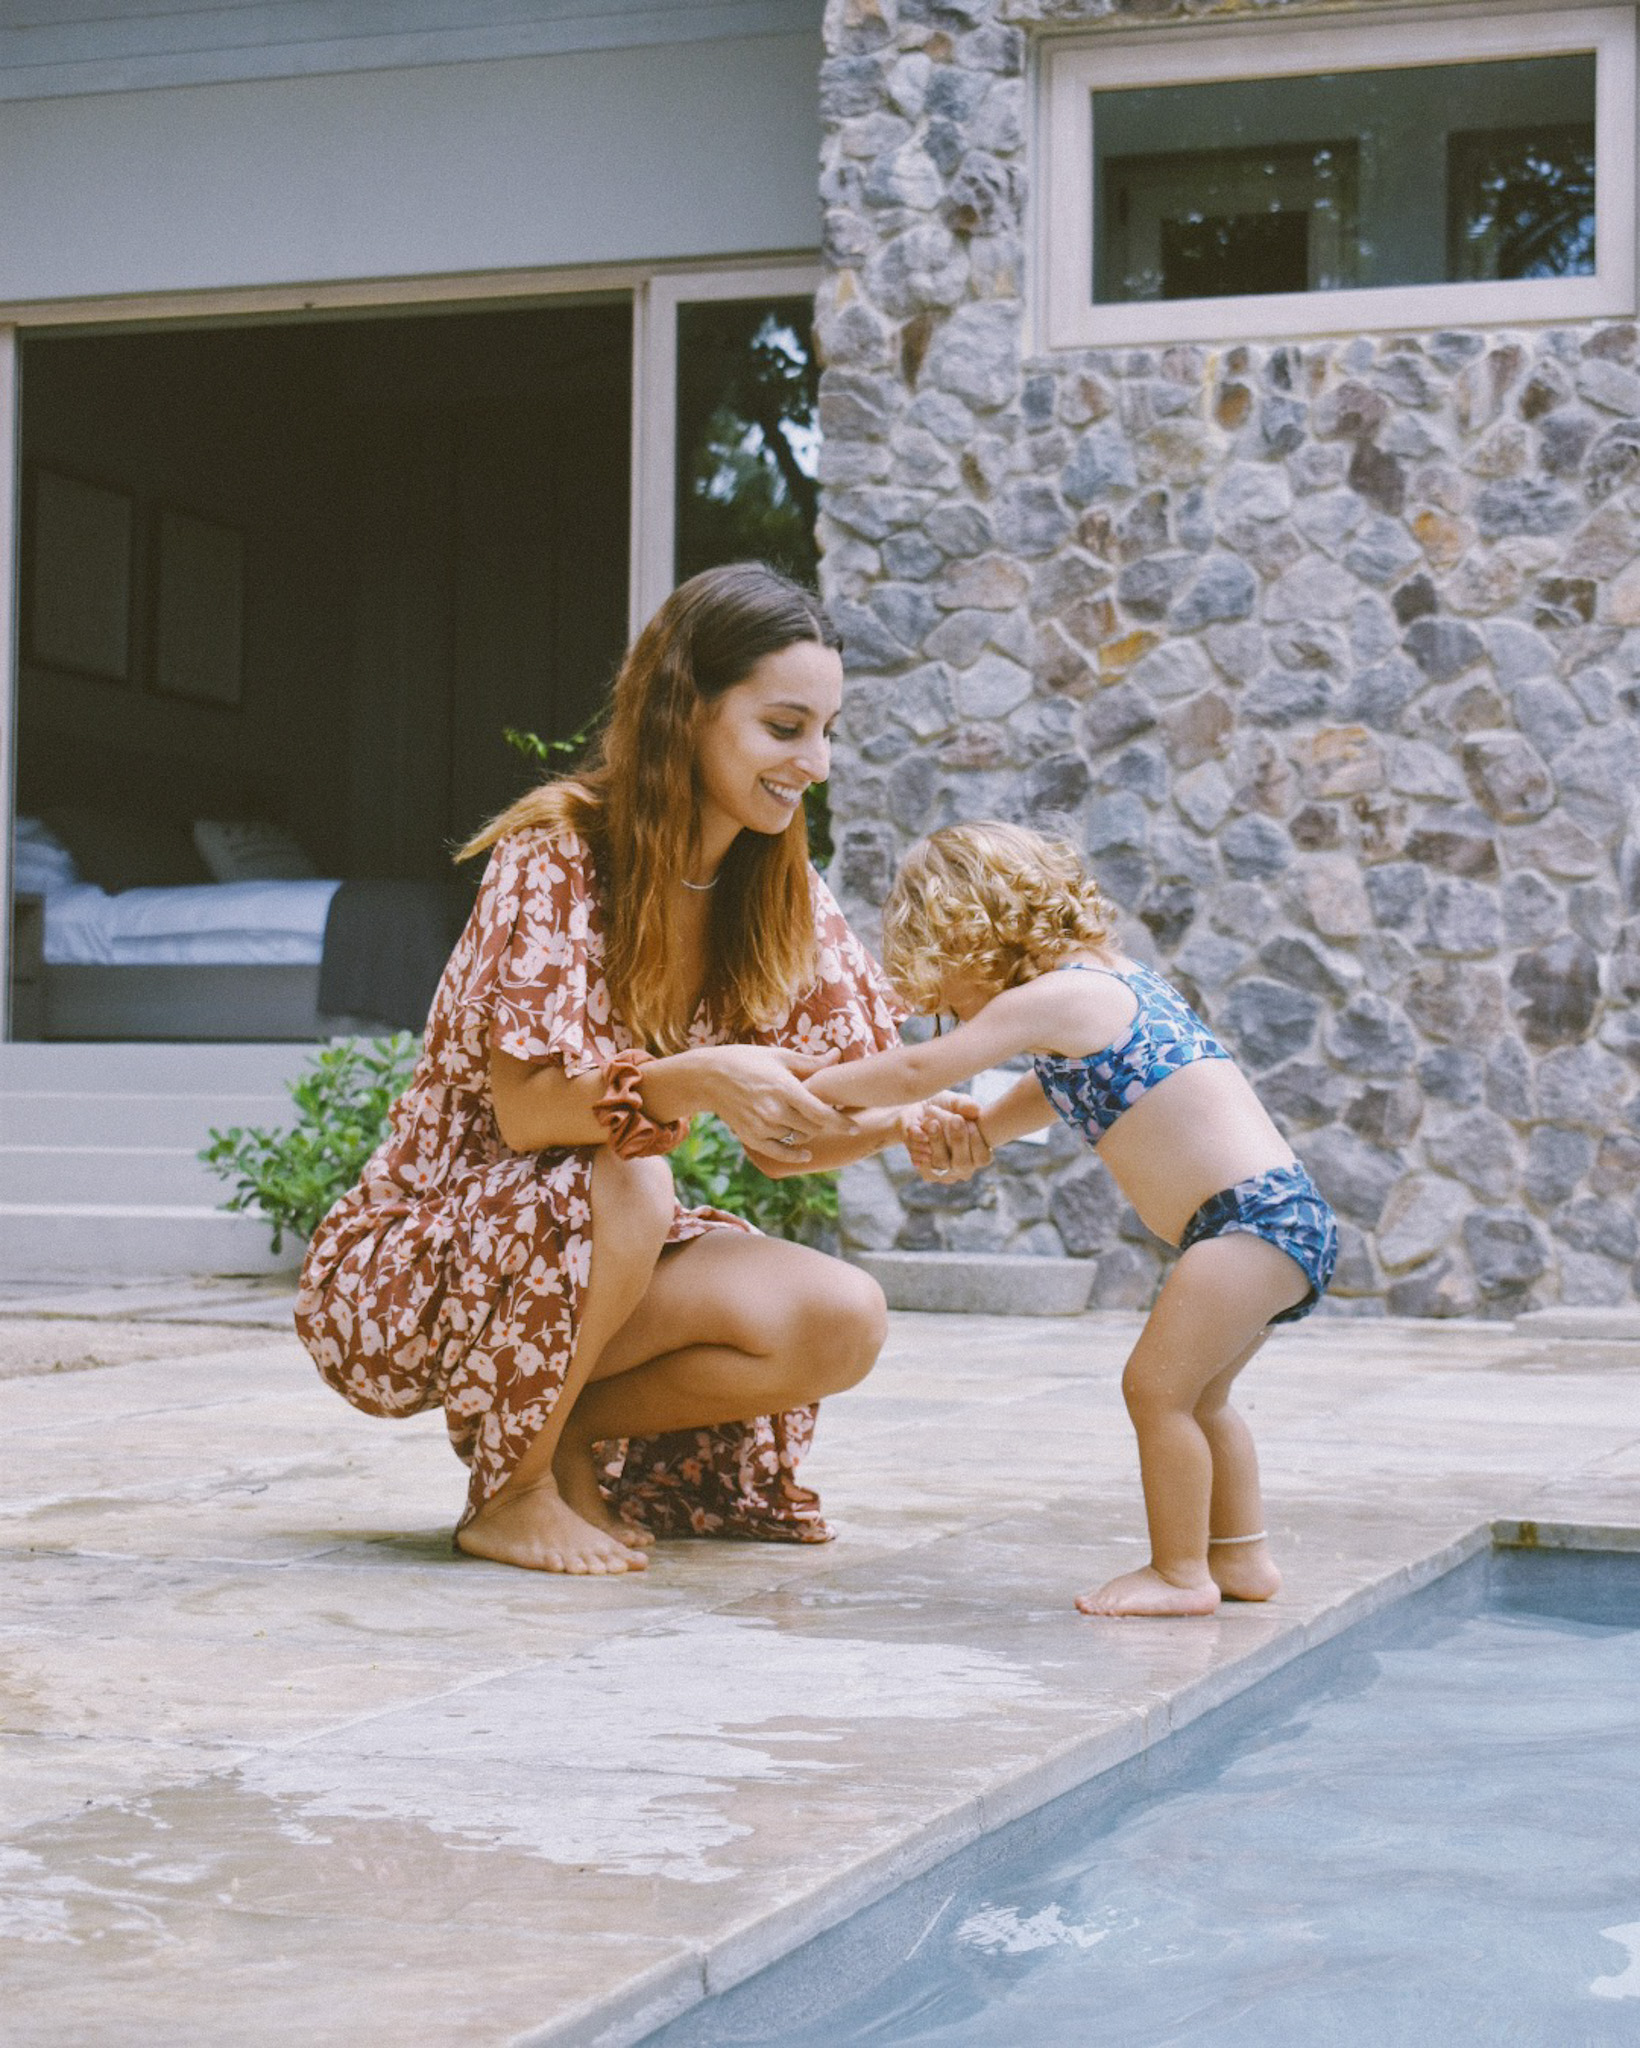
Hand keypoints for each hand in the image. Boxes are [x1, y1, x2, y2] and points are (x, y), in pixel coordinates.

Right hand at [695, 1045, 855, 1164]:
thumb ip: (810, 1062)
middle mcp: (774, 1110)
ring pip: (798, 1138)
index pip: (820, 1112)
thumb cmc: (746, 1061)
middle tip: (831, 1116)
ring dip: (808, 1132)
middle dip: (824, 1123)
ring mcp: (761, 1126)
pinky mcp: (751, 1137)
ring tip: (810, 1121)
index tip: (855, 1128)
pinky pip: (779, 1152)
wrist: (708, 1077)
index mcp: (784, 1088)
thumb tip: (837, 1055)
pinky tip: (805, 1153)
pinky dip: (794, 1154)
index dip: (841, 1122)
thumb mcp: (778, 1056)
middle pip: (812, 1128)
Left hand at [906, 1092, 991, 1184]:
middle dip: (959, 1140)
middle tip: (955, 1119)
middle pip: (963, 1164)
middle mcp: (963, 1167)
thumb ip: (966, 1104)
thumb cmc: (943, 1107)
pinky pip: (923, 1163)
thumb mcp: (955, 1101)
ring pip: (942, 1164)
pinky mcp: (926, 1171)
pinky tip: (919, 1129)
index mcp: (977, 1152)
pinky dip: (920, 1145)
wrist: (915, 1110)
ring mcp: (945, 1173)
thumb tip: (975, 1110)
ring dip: (938, 1141)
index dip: (977, 1142)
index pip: (983, 1158)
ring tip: (933, 1123)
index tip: (970, 1122)